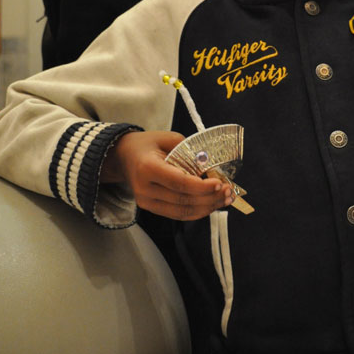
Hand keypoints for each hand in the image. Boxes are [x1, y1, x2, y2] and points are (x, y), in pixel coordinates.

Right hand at [101, 129, 232, 219]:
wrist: (124, 156)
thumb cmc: (148, 144)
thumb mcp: (168, 138)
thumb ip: (189, 152)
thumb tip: (210, 167)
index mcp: (147, 168)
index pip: (178, 182)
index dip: (201, 186)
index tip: (219, 183)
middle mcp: (144, 189)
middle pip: (183, 200)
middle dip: (210, 198)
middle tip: (228, 192)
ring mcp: (146, 202)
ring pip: (182, 212)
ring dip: (207, 207)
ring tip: (225, 199)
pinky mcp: (151, 208)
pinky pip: (177, 214)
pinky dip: (197, 211)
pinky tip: (211, 204)